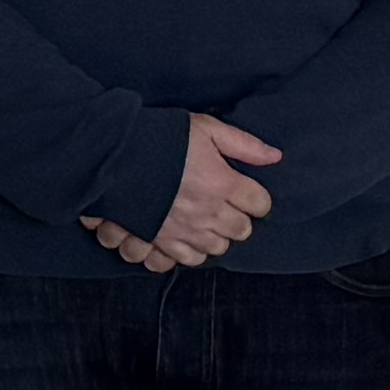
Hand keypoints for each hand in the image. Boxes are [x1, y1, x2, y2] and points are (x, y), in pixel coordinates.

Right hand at [151, 113, 281, 268]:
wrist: (114, 156)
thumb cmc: (161, 138)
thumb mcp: (205, 129)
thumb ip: (243, 144)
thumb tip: (275, 156)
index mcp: (223, 184)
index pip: (260, 204)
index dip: (255, 197)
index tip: (244, 191)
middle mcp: (209, 213)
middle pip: (241, 230)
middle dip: (236, 218)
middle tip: (223, 204)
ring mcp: (186, 231)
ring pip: (217, 248)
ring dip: (215, 235)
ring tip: (203, 219)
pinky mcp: (163, 242)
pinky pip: (190, 260)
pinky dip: (191, 250)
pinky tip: (185, 235)